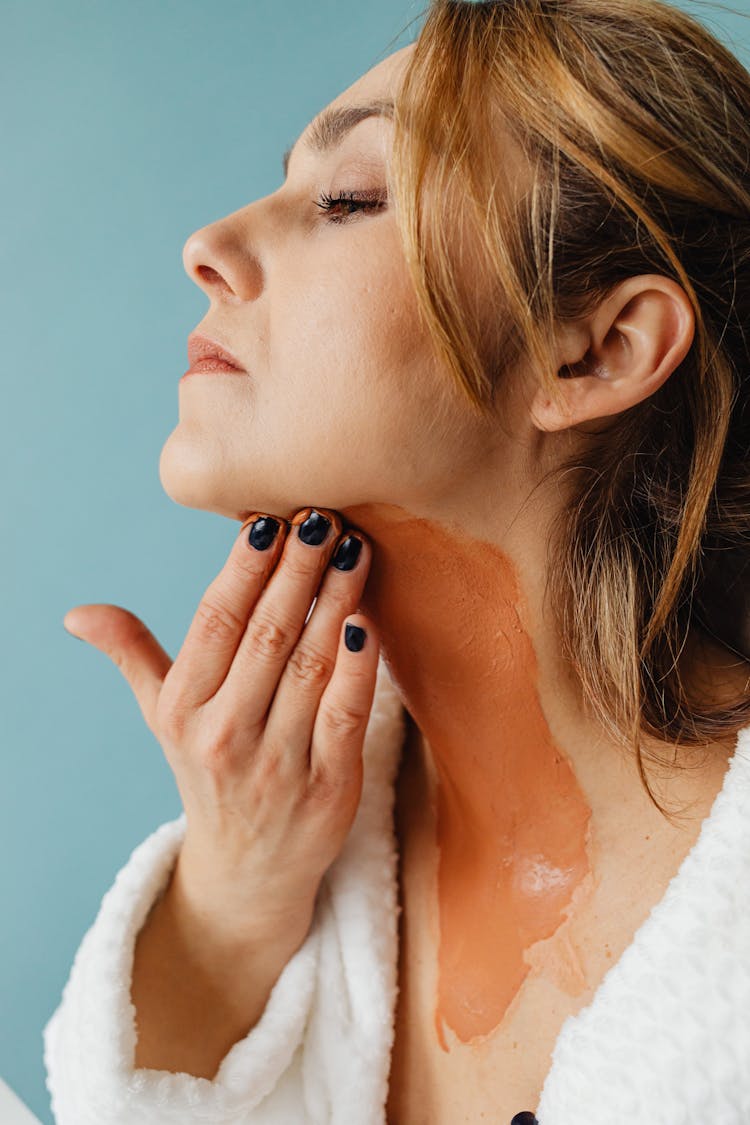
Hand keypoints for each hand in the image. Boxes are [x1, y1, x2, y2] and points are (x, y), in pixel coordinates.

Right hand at [62, 507, 378, 943]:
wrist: (248, 871)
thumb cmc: (209, 771)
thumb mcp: (164, 716)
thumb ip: (132, 655)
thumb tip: (79, 613)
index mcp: (184, 709)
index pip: (217, 621)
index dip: (245, 566)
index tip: (271, 517)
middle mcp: (225, 735)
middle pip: (267, 634)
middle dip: (298, 569)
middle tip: (324, 514)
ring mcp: (279, 765)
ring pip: (310, 665)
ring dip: (335, 601)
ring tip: (353, 549)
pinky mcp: (329, 789)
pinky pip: (346, 714)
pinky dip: (359, 666)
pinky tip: (368, 620)